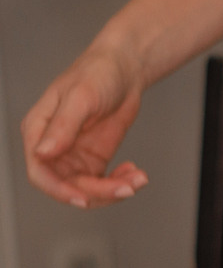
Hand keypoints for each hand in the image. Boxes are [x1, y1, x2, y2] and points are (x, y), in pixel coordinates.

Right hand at [21, 48, 148, 207]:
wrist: (125, 68)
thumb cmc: (97, 72)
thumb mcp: (81, 97)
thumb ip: (63, 126)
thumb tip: (43, 152)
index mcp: (38, 131)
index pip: (40, 171)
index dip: (59, 190)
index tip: (83, 199)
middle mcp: (53, 147)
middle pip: (67, 185)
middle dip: (98, 192)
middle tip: (128, 188)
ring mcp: (74, 155)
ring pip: (87, 188)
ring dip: (113, 190)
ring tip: (139, 179)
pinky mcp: (94, 158)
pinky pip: (103, 181)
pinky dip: (119, 182)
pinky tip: (134, 173)